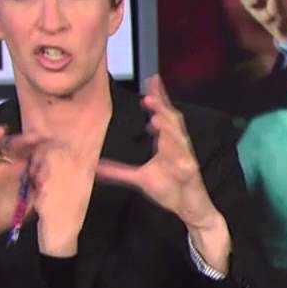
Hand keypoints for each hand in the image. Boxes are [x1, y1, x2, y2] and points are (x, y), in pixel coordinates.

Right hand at [0, 125, 46, 243]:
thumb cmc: (7, 213)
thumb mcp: (28, 204)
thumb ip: (37, 192)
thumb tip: (46, 179)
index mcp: (15, 170)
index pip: (26, 152)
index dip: (36, 146)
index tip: (50, 139)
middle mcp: (0, 168)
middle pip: (8, 148)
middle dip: (21, 141)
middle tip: (34, 136)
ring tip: (1, 131)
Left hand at [95, 75, 230, 268]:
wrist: (189, 207)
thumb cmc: (169, 189)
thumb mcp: (139, 179)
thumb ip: (118, 172)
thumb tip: (95, 167)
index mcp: (166, 143)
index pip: (163, 114)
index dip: (158, 97)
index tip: (151, 79)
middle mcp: (178, 146)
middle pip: (172, 120)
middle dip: (162, 107)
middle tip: (148, 95)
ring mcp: (185, 159)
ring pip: (178, 138)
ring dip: (168, 127)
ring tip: (155, 116)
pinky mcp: (190, 173)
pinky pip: (183, 161)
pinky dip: (176, 152)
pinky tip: (167, 145)